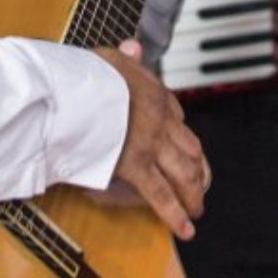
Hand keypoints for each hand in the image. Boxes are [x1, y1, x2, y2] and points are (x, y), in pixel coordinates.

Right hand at [95, 43, 208, 240]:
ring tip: (196, 208)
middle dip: (197, 168)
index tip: (180, 142)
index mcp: (153, 92)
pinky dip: (175, 215)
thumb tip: (133, 47)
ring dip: (193, 192)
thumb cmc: (85, 74)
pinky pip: (161, 195)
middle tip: (200, 182)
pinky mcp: (136, 166)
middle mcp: (160, 119)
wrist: (78, 89)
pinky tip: (185, 230)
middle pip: (189, 147)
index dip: (180, 132)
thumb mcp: (108, 57)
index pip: (176, 114)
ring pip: (184, 172)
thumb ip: (125, 57)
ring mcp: (151, 144)